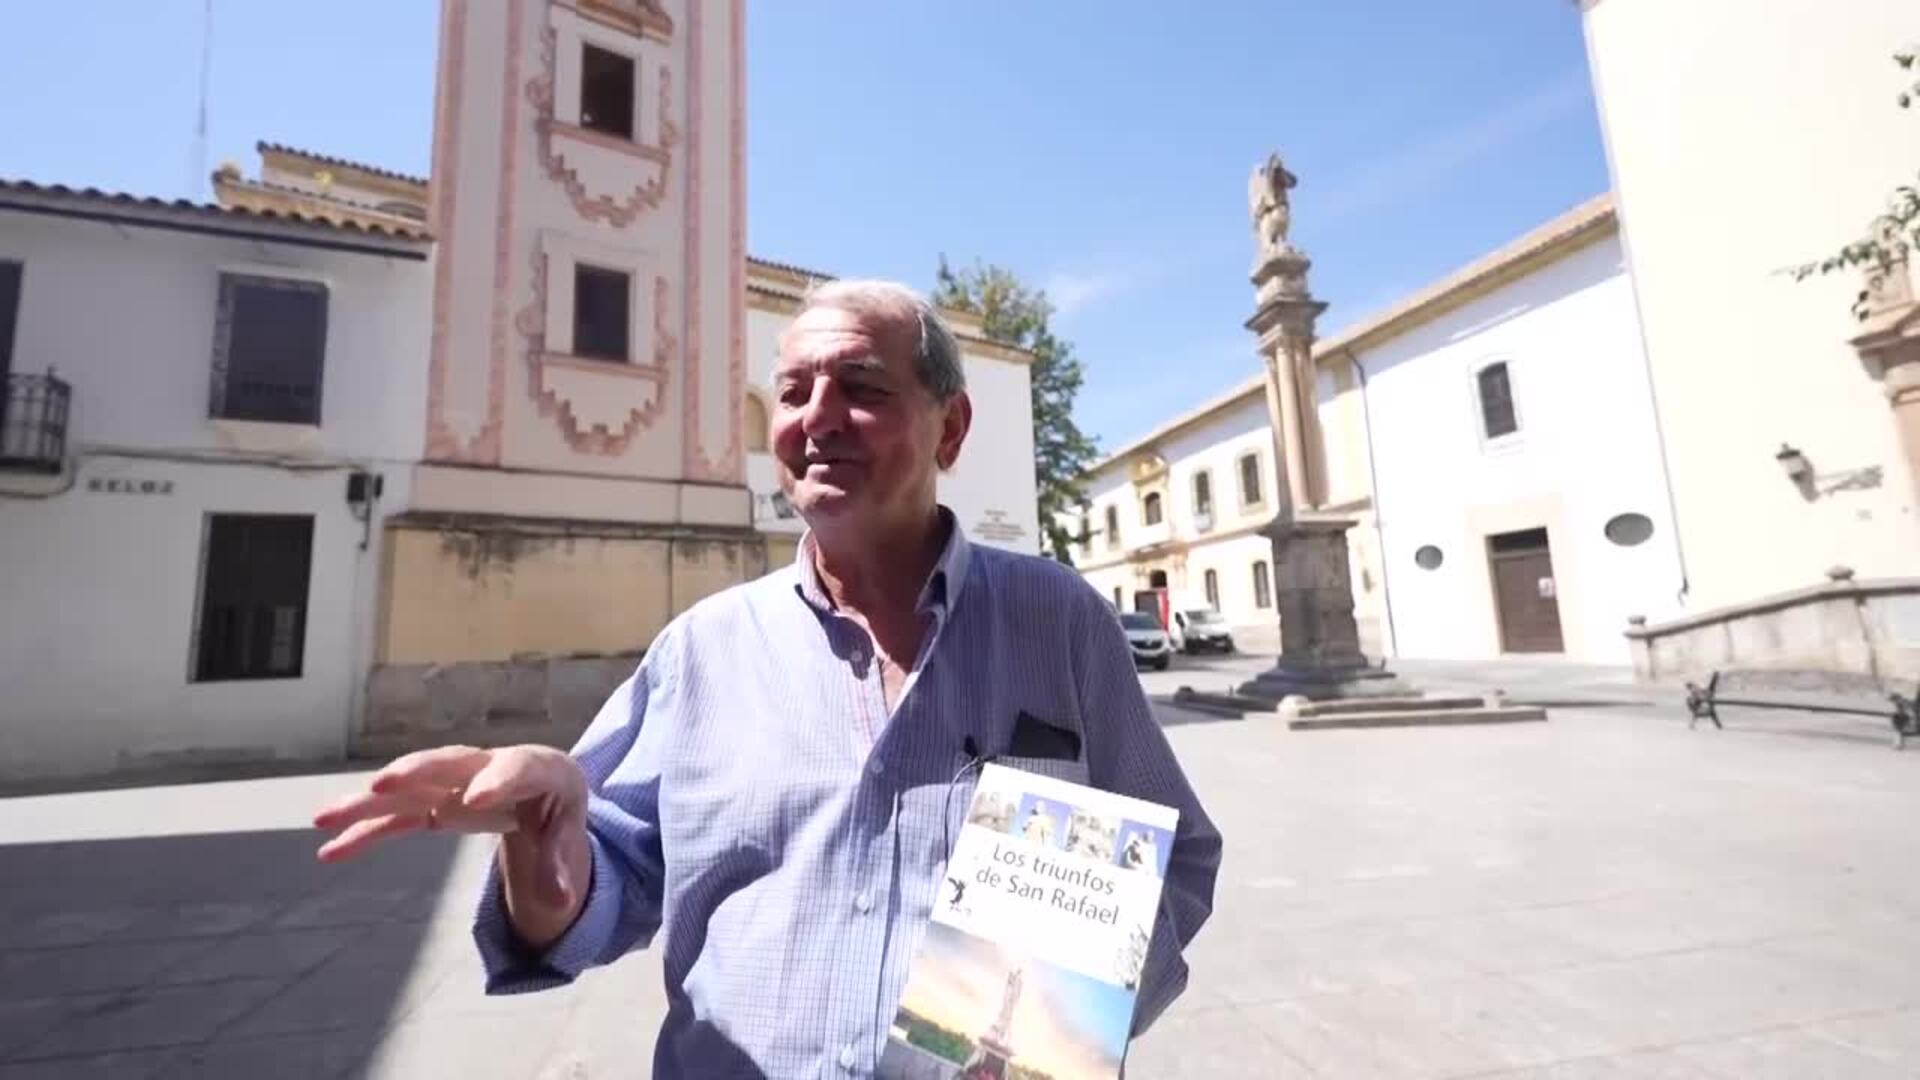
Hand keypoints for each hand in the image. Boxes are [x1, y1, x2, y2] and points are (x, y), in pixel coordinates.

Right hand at [313, 745, 590, 916]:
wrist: (543, 793)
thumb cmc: (559, 810)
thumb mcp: (570, 836)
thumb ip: (560, 866)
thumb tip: (560, 903)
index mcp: (539, 769)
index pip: (519, 769)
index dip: (498, 780)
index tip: (474, 799)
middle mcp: (490, 767)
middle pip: (451, 764)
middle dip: (417, 771)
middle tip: (383, 784)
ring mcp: (456, 783)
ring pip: (409, 788)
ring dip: (367, 802)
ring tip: (323, 819)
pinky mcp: (435, 803)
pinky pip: (397, 818)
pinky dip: (366, 832)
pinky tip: (331, 852)